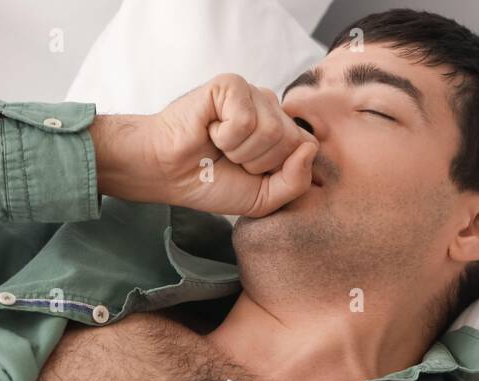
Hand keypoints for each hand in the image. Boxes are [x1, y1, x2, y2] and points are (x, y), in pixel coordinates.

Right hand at [93, 73, 317, 217]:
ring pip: (270, 131)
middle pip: (291, 141)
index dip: (278, 170)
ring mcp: (252, 93)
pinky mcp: (231, 84)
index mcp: (281, 129)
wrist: (169, 173)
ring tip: (219, 146)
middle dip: (258, 163)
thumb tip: (309, 148)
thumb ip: (296, 182)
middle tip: (231, 159)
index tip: (249, 172)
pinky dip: (225, 137)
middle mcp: (270, 107)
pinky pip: (245, 120)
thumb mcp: (263, 198)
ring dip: (240, 151)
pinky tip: (210, 131)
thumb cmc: (211, 182)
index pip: (307, 148)